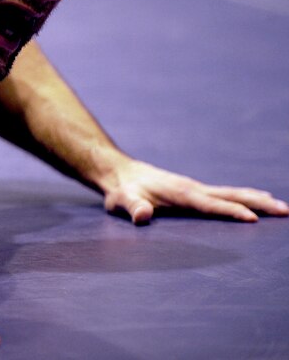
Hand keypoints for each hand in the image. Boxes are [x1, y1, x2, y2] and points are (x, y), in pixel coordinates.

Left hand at [101, 159, 288, 224]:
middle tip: (286, 211)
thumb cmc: (121, 190)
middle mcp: (193, 189)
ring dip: (258, 200)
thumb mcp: (121, 200)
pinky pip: (225, 195)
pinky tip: (258, 201)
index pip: (209, 204)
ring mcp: (195, 189)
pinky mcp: (194, 191)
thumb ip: (132, 208)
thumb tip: (143, 215)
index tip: (253, 219)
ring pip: (232, 194)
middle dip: (258, 204)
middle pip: (230, 196)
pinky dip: (245, 198)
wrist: (119, 173)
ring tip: (283, 208)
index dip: (230, 211)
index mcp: (180, 193)